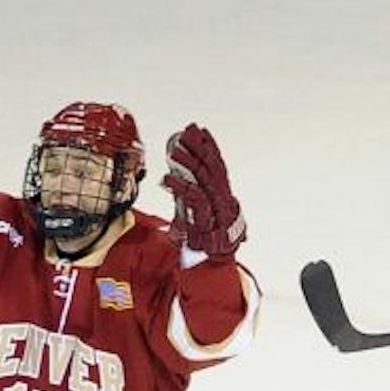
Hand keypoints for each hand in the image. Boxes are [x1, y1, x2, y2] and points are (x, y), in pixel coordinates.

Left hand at [162, 123, 245, 259]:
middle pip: (211, 167)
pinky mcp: (205, 219)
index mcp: (222, 193)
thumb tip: (175, 178)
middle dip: (199, 147)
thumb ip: (190, 195)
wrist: (215, 259)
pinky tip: (167, 178)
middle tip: (186, 133)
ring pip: (203, 179)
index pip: (217, 164)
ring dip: (188, 162)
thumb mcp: (198, 211)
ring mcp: (215, 208)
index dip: (209, 146)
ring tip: (174, 150)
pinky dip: (179, 187)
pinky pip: (193, 198)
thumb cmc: (208, 236)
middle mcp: (222, 198)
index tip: (200, 131)